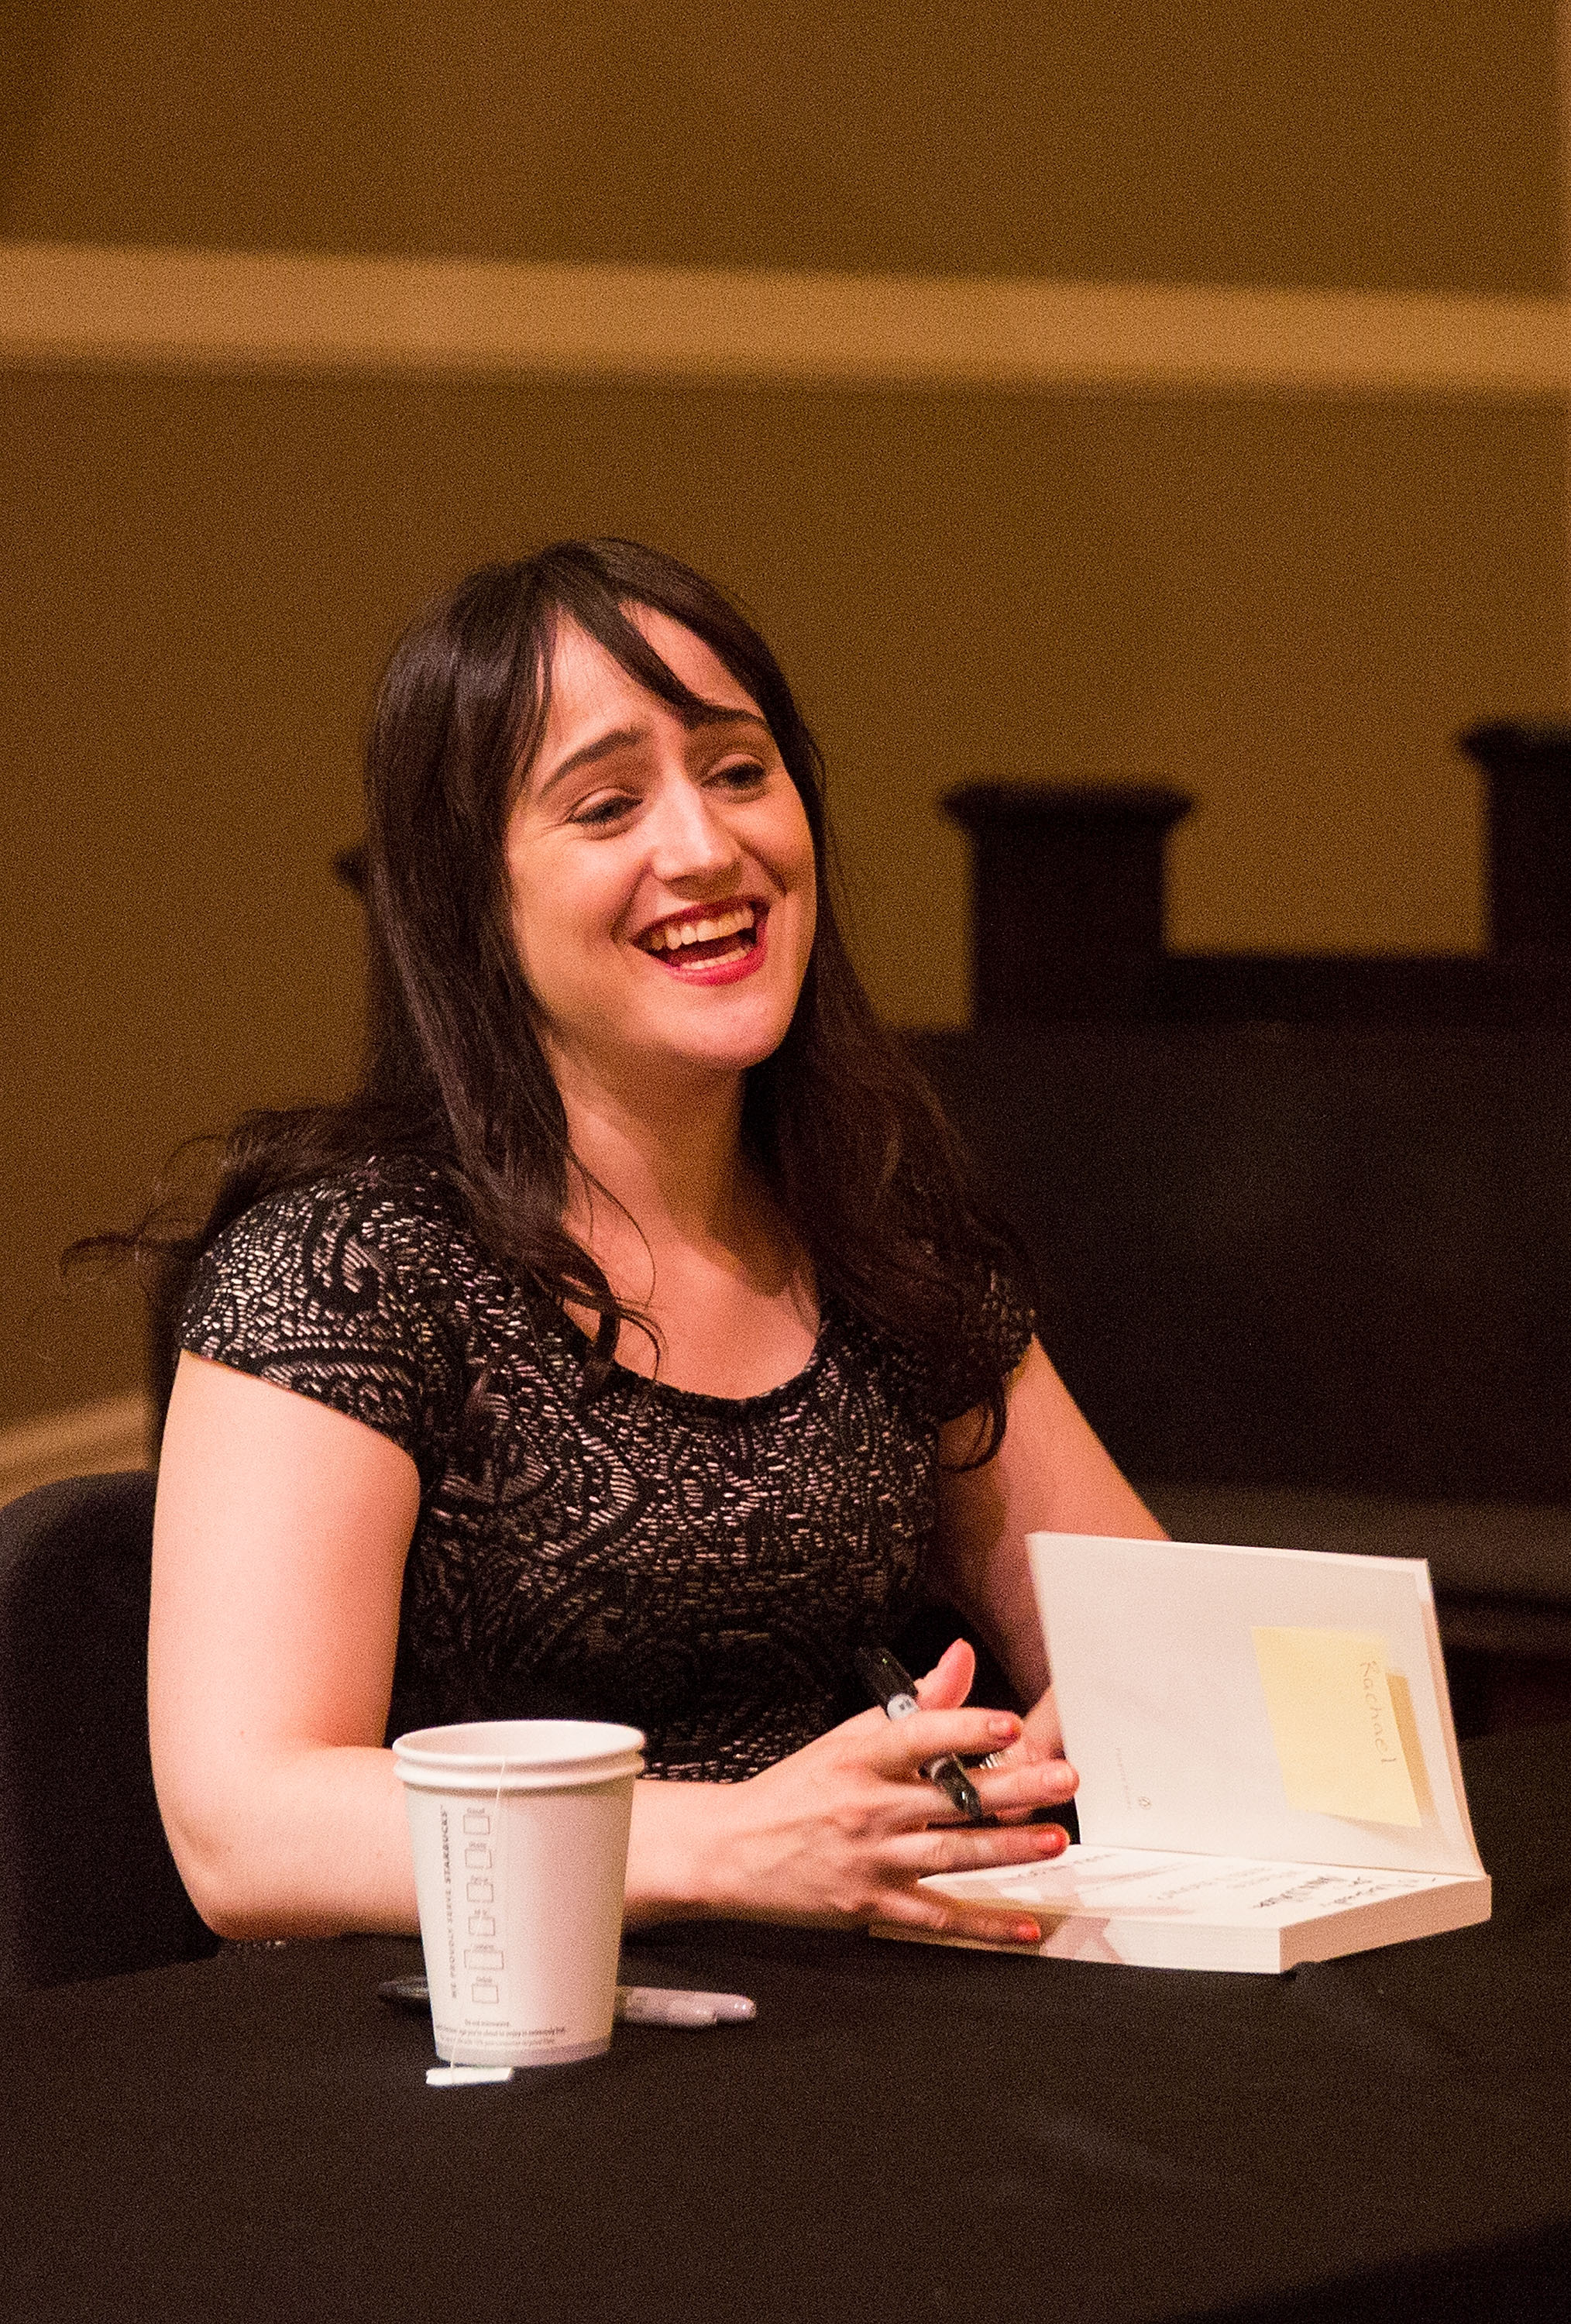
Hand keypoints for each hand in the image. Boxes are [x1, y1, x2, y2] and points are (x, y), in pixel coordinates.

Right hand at [655, 1641, 1077, 1944]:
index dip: (966, 1728)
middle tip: (1060, 1779)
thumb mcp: (847, 1737)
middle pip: (950, 1797)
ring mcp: (872, 1860)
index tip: (1009, 1724)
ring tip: (1055, 1839)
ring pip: (953, 1855)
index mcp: (860, 1758)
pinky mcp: (872, 1904)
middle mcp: (868, 1807)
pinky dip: (984, 1926)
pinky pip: (938, 1917)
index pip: (918, 1736)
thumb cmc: (795, 1790)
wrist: (732, 1850)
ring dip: (1011, 1849)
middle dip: (1013, 1788)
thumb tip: (961, 1660)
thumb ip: (914, 1704)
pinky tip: (1023, 1925)